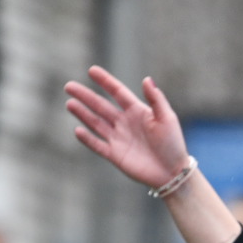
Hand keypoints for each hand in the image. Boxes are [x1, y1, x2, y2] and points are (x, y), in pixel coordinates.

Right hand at [65, 67, 189, 188]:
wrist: (173, 173)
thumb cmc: (173, 144)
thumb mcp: (167, 118)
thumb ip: (156, 99)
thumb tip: (146, 79)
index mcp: (137, 111)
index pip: (118, 92)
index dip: (105, 81)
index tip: (92, 70)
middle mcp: (125, 122)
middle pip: (101, 106)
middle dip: (85, 96)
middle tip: (69, 86)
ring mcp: (118, 138)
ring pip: (96, 123)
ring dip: (83, 113)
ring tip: (70, 103)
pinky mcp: (115, 155)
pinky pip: (98, 145)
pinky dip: (88, 139)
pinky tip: (78, 130)